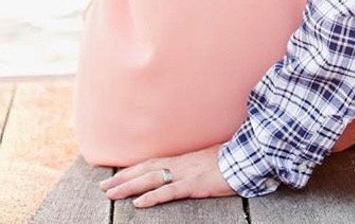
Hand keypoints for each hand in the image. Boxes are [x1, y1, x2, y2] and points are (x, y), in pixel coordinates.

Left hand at [99, 145, 235, 207]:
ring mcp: (186, 173)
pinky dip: (152, 196)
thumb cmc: (230, 160)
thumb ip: (193, 166)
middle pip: (146, 169)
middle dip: (123, 178)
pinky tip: (139, 203)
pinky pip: (169, 191)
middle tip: (103, 187)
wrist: (246, 156)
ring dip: (129, 186)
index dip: (132, 169)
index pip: (151, 163)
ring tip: (112, 194)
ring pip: (151, 179)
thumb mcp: (207, 161)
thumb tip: (184, 171)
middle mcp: (180, 163)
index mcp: (183, 158)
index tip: (115, 176)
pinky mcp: (193, 185)